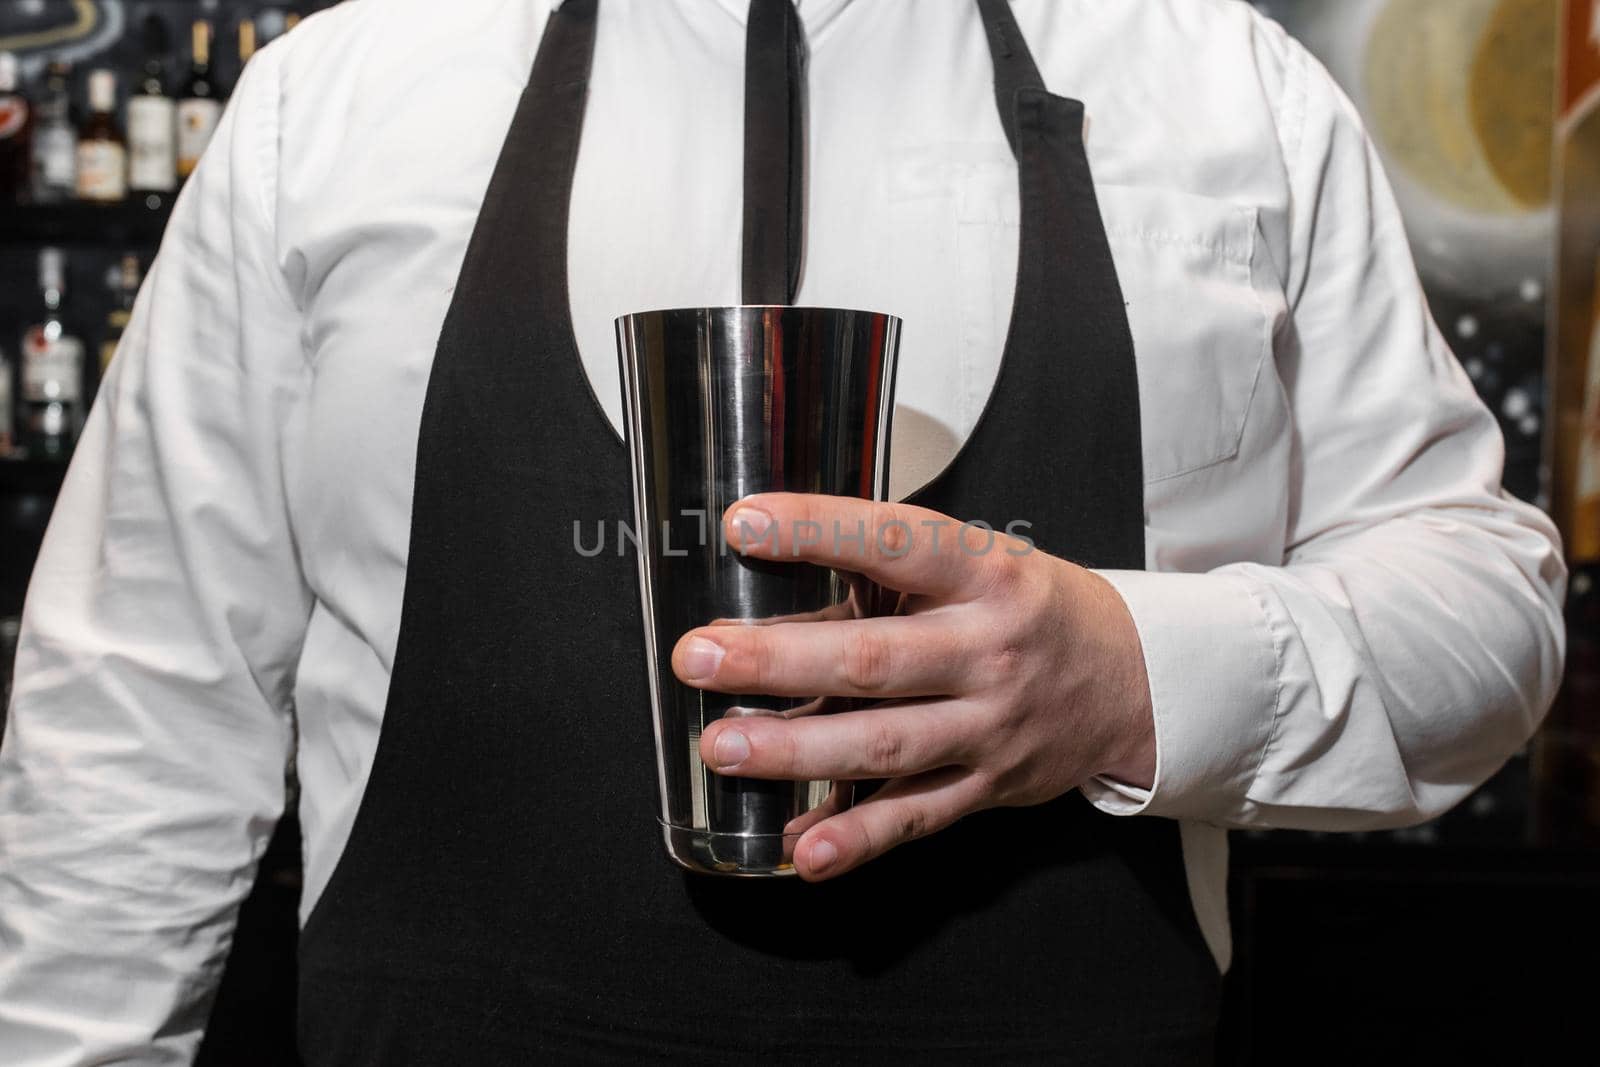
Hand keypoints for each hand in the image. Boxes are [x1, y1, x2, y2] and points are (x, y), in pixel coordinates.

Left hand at [669, 493, 1156, 880]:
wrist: (1129, 679)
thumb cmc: (1030, 608)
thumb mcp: (982, 562)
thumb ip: (894, 571)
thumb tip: (774, 571)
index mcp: (987, 573)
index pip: (897, 543)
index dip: (819, 530)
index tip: (744, 524)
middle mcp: (990, 649)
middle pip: (875, 659)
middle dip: (777, 660)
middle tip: (699, 657)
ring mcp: (990, 725)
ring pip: (885, 744)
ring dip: (796, 751)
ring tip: (723, 746)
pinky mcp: (988, 785)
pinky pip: (916, 816)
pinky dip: (858, 838)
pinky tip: (803, 848)